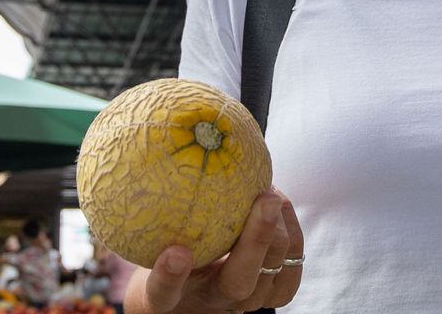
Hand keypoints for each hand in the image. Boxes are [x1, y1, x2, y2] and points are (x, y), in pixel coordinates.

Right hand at [137, 189, 302, 312]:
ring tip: (269, 192)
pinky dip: (291, 229)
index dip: (169, 277)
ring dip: (278, 228)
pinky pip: (293, 265)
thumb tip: (151, 143)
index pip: (162, 294)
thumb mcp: (148, 236)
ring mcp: (246, 302)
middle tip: (265, 197)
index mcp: (169, 296)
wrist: (195, 292)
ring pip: (273, 272)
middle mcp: (212, 302)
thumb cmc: (165, 250)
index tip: (176, 251)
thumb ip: (152, 206)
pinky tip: (279, 202)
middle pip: (238, 284)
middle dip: (257, 241)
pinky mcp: (274, 295)